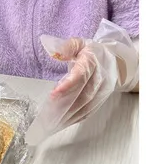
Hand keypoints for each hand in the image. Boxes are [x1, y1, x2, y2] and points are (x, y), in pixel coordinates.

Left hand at [31, 19, 137, 139]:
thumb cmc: (91, 51)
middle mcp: (100, 78)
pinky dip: (79, 116)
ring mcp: (103, 90)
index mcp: (93, 62)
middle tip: (50, 108)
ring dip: (71, 112)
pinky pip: (91, 109)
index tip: (55, 92)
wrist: (113, 60)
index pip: (81, 75)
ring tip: (55, 117)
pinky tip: (67, 120)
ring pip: (88, 104)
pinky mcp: (103, 98)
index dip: (68, 85)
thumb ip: (67, 46)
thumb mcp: (79, 43)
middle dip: (66, 102)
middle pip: (84, 93)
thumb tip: (57, 53)